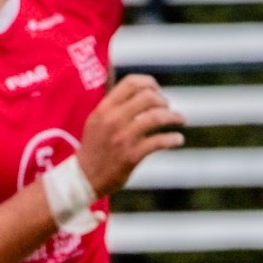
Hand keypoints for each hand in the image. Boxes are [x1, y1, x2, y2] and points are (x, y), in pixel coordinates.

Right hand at [77, 75, 185, 196]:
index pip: (131, 83)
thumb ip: (114, 105)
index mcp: (104, 109)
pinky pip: (159, 141)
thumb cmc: (93, 149)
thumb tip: (136, 88)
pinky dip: (173, 139)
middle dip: (163, 101)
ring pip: (157, 117)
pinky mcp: (131, 156)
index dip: (149, 83)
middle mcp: (113, 120)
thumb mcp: (96, 121)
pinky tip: (177, 140)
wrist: (82, 179)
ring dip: (174, 117)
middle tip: (167, 108)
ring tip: (180, 120)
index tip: (156, 91)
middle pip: (148, 97)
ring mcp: (123, 138)